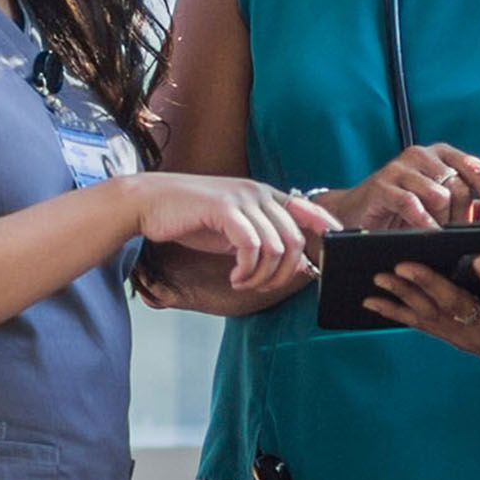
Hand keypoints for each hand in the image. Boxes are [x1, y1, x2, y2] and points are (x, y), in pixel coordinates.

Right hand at [123, 174, 333, 292]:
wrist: (150, 204)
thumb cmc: (190, 217)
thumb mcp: (234, 230)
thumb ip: (263, 242)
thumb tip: (298, 264)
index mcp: (264, 195)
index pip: (309, 211)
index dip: (326, 232)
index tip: (328, 258)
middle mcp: (258, 193)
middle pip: (296, 239)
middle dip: (284, 272)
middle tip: (262, 285)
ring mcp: (242, 198)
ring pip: (276, 247)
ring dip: (262, 276)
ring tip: (243, 282)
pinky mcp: (224, 208)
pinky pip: (252, 246)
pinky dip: (247, 270)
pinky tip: (235, 277)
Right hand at [327, 145, 479, 231]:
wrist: (355, 213)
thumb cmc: (403, 211)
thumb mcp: (441, 209)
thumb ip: (472, 210)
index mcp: (444, 156)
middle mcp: (425, 155)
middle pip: (460, 185)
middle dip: (464, 216)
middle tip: (460, 236)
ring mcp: (402, 166)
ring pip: (439, 195)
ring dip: (441, 221)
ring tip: (435, 233)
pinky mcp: (383, 184)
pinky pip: (411, 204)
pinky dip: (422, 223)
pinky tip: (424, 234)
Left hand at [364, 249, 479, 381]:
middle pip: (454, 304)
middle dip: (427, 284)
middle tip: (402, 265)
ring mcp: (467, 334)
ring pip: (430, 314)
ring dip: (402, 298)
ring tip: (376, 280)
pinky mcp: (455, 336)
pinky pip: (421, 324)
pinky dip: (396, 312)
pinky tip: (371, 303)